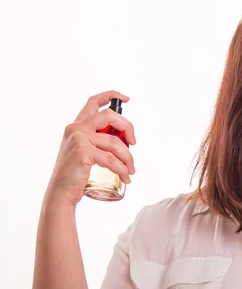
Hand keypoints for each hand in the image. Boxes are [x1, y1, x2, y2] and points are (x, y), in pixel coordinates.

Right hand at [44, 90, 136, 207]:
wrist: (60, 193)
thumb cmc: (75, 174)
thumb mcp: (84, 151)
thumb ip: (98, 141)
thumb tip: (125, 141)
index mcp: (76, 126)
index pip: (93, 102)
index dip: (110, 96)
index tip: (126, 99)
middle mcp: (76, 128)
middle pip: (109, 116)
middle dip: (127, 127)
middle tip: (133, 143)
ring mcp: (78, 138)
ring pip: (114, 141)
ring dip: (127, 157)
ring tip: (130, 169)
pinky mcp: (82, 151)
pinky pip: (111, 158)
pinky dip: (121, 168)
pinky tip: (125, 176)